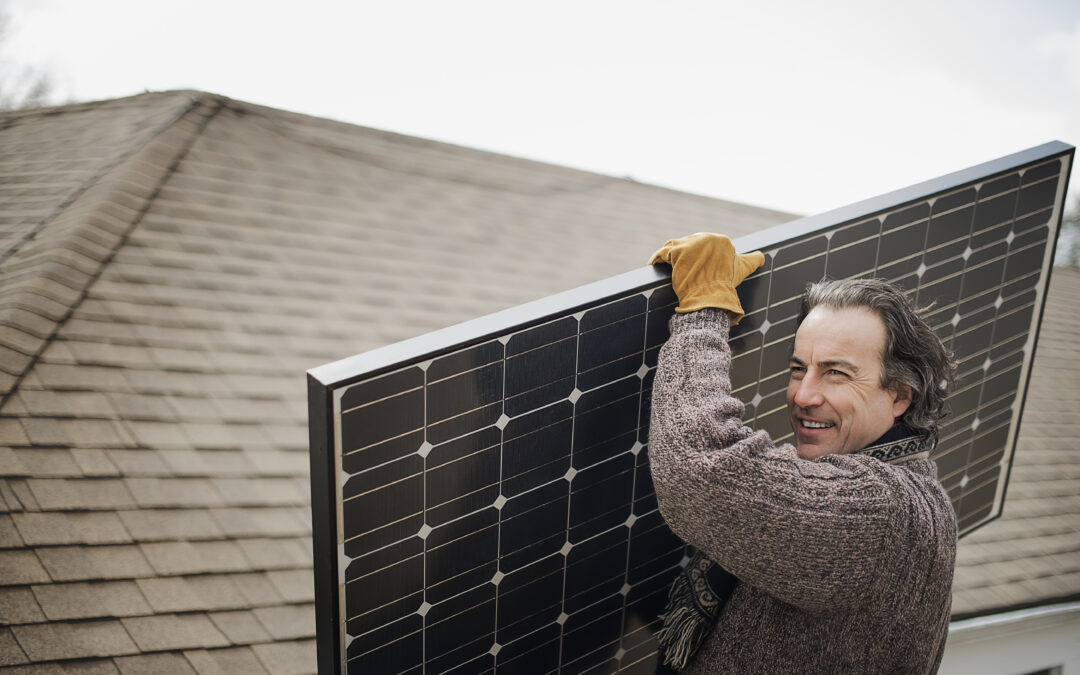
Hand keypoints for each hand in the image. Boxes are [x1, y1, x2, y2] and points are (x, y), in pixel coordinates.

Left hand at [649, 232, 764, 321]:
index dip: (698, 258)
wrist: (712, 298)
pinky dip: (657, 258)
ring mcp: (691, 243)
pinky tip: (654, 264)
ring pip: (675, 247)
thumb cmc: (726, 286)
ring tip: (666, 267)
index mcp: (722, 240)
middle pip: (690, 245)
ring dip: (670, 256)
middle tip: (680, 272)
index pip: (705, 246)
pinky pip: (663, 252)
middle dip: (685, 258)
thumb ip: (753, 259)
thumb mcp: (743, 268)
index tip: (695, 270)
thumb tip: (761, 256)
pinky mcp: (677, 251)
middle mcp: (707, 238)